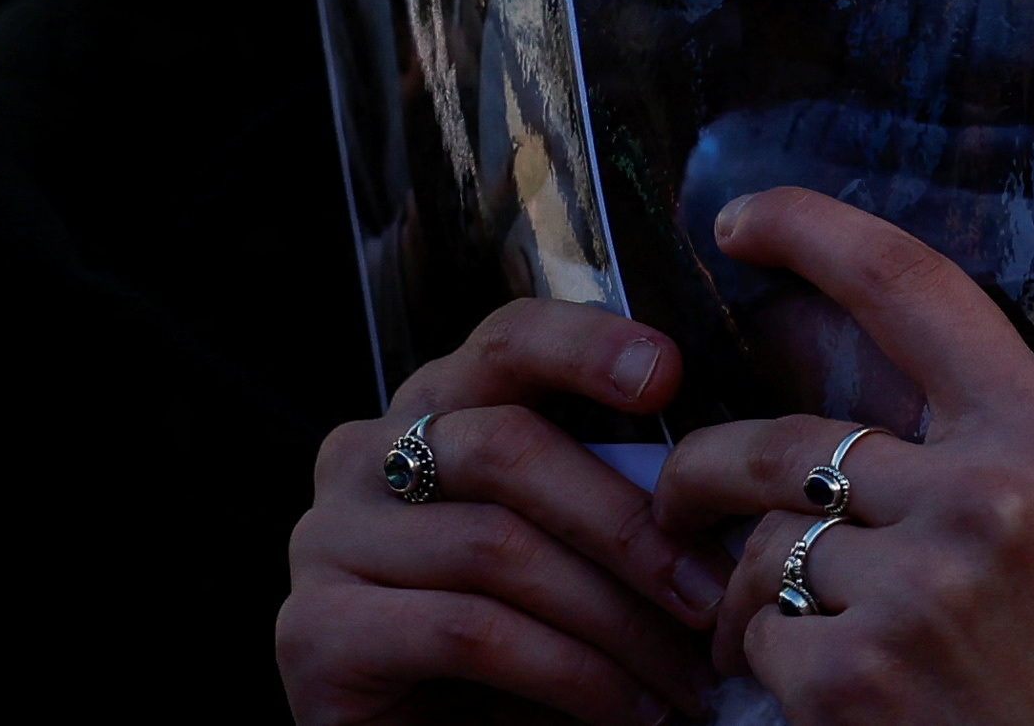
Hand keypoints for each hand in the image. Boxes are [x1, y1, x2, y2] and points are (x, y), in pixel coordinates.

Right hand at [280, 299, 724, 724]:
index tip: (669, 371)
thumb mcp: (564, 563)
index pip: (500, 344)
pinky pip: (469, 631)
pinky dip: (571, 675)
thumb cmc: (515, 664)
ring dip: (615, 622)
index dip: (583, 345)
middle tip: (710, 594)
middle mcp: (359, 458)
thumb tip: (717, 490)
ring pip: (497, 546)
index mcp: (424, 417)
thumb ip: (606, 507)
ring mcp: (325, 541)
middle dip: (626, 524)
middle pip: (504, 445)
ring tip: (688, 683)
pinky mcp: (317, 631)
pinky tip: (630, 712)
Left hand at [655, 191, 1033, 722]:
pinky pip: (757, 633)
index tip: (738, 216)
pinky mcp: (853, 677)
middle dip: (709, 472)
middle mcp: (984, 498)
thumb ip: (976, 446)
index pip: (909, 281)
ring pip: (765, 541)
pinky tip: (828, 697)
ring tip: (796, 632)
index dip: (808, 227)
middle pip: (785, 437)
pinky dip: (768, 665)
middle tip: (683, 499)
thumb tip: (847, 391)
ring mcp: (916, 589)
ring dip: (753, 590)